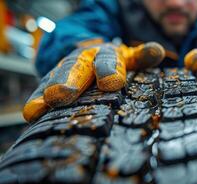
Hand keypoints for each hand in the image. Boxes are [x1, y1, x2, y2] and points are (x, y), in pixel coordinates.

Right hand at [23, 42, 164, 121]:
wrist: (89, 54)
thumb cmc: (114, 61)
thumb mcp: (129, 57)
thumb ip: (142, 56)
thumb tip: (158, 51)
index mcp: (105, 53)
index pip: (108, 59)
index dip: (109, 70)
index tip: (111, 83)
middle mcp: (82, 59)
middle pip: (76, 68)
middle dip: (69, 80)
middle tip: (63, 94)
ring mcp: (64, 70)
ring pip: (54, 78)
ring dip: (47, 92)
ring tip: (40, 106)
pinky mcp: (51, 82)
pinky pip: (41, 90)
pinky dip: (36, 101)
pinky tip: (31, 113)